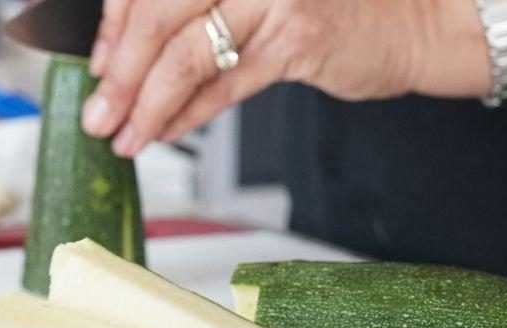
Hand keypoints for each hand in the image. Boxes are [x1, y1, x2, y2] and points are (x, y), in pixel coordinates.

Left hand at [81, 0, 431, 155]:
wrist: (411, 20)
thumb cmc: (331, 8)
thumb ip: (199, 11)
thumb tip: (127, 54)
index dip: (112, 28)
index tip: (96, 67)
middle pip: (156, 16)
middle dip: (119, 74)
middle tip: (98, 115)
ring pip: (187, 55)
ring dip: (147, 103)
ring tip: (124, 135)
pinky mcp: (297, 39)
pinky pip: (226, 83)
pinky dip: (189, 113)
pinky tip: (165, 131)